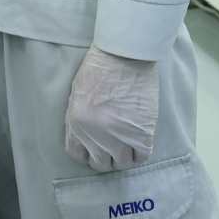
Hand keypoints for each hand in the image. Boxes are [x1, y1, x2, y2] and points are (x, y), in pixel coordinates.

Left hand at [63, 47, 158, 171]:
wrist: (124, 54)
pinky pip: (141, 157)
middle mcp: (95, 135)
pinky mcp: (142, 133)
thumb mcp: (78, 93)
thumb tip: (86, 138)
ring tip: (127, 144)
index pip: (77, 154)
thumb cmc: (100, 67)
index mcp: (76, 123)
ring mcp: (119, 136)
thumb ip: (79, 118)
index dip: (87, 154)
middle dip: (106, 157)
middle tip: (113, 147)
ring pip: (121, 163)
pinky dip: (140, 153)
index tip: (94, 150)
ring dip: (124, 156)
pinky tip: (139, 142)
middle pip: (100, 163)